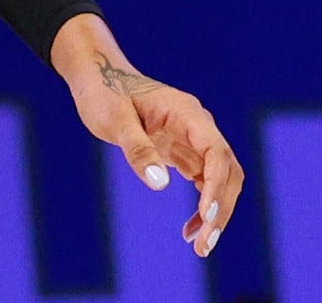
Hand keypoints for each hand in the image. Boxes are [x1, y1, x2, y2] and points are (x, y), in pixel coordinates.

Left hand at [52, 13, 242, 257]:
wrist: (96, 75)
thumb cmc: (103, 91)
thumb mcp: (114, 119)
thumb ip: (137, 148)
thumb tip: (160, 184)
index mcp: (188, 114)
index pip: (216, 154)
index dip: (217, 187)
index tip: (207, 216)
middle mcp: (198, 127)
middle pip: (226, 172)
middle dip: (220, 209)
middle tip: (204, 244)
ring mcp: (193, 140)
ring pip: (220, 181)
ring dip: (215, 213)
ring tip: (200, 245)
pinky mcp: (183, 151)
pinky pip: (204, 182)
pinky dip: (202, 206)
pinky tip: (190, 229)